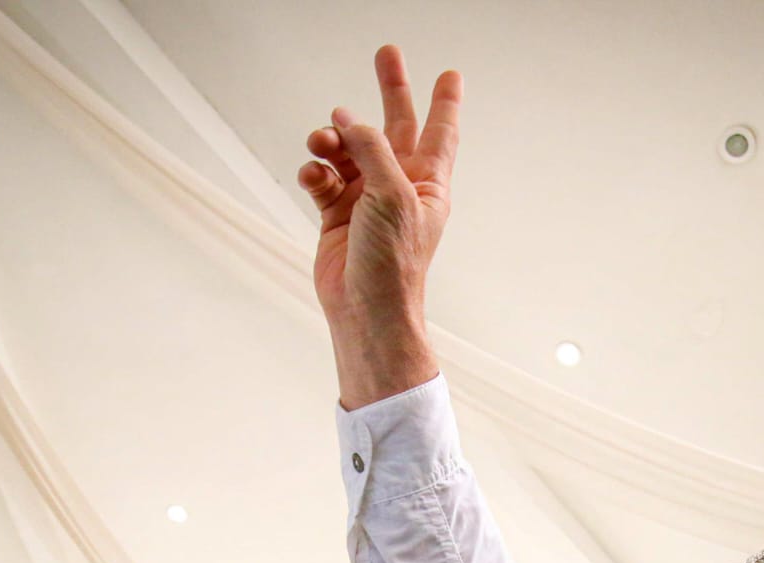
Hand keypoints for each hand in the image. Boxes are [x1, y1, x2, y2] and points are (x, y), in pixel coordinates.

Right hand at [299, 45, 461, 408]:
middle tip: (387, 54)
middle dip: (390, 91)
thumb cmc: (393, 261)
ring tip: (321, 142)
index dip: (445, 102)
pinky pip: (323, 177)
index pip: (440, 132)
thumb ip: (373, 150)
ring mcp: (366, 199)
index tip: (451, 74)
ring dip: (332, 139)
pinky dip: (314, 171)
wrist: (366, 308)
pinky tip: (312, 175)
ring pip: (348, 149)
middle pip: (393, 127)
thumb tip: (350, 120)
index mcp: (427, 183)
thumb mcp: (392, 195)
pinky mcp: (337, 213)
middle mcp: (398, 186)